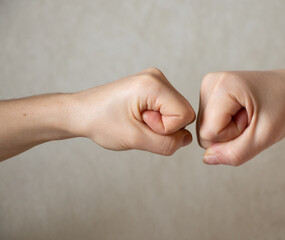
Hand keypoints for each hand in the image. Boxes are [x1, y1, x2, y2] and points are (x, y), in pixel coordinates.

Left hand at [73, 68, 194, 154]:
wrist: (81, 113)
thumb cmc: (101, 122)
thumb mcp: (135, 139)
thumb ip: (167, 143)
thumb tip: (186, 140)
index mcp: (154, 84)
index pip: (185, 115)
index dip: (167, 129)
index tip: (142, 124)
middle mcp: (157, 77)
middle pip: (184, 112)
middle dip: (164, 126)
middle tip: (138, 124)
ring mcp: (155, 80)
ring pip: (177, 112)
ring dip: (160, 124)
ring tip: (136, 120)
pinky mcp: (152, 87)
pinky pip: (168, 109)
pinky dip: (156, 119)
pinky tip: (138, 117)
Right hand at [197, 70, 284, 165]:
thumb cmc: (284, 108)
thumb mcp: (265, 136)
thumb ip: (235, 153)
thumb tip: (206, 159)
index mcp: (222, 86)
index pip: (208, 133)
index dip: (232, 136)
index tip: (252, 120)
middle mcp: (210, 83)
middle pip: (203, 132)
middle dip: (229, 134)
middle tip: (251, 118)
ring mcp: (208, 86)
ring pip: (204, 129)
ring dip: (228, 130)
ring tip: (248, 114)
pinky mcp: (210, 91)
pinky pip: (208, 123)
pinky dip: (225, 124)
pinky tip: (241, 112)